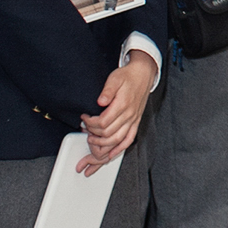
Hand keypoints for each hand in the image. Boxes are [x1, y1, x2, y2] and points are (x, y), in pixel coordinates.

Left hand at [80, 52, 155, 172]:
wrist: (143, 74)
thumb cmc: (128, 76)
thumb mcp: (115, 78)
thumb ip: (107, 90)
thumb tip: (100, 101)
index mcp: (123, 104)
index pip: (103, 122)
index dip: (90, 123)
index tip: (84, 118)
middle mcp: (129, 115)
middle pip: (108, 133)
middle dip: (93, 134)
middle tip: (85, 129)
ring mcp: (133, 120)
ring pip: (117, 140)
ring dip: (103, 144)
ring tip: (92, 141)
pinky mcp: (136, 122)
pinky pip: (129, 140)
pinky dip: (119, 149)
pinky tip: (111, 153)